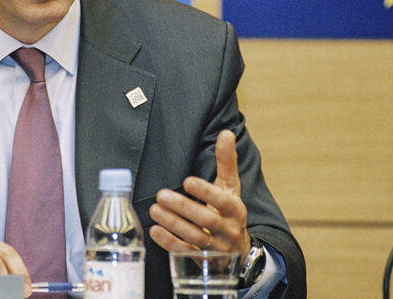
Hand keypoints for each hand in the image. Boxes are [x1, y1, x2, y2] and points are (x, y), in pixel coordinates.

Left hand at [148, 129, 251, 256]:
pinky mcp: (202, 259)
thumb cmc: (229, 210)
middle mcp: (228, 229)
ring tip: (154, 209)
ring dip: (173, 224)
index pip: (222, 200)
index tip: (187, 181)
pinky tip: (154, 231)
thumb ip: (226, 161)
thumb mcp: (230, 186)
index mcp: (235, 209)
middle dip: (183, 208)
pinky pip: (185, 252)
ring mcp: (215, 247)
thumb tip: (226, 132)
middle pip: (206, 220)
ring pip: (194, 237)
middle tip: (161, 195)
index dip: (205, 191)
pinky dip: (169, 243)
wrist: (238, 248)